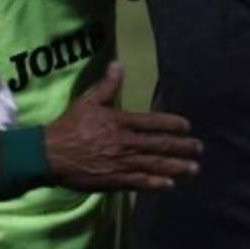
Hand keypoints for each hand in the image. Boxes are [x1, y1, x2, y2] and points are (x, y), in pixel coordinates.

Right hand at [44, 61, 201, 191]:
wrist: (50, 154)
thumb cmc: (70, 126)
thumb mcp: (88, 101)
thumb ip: (107, 85)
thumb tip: (118, 63)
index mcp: (120, 122)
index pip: (153, 122)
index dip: (172, 124)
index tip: (187, 126)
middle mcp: (125, 143)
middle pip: (159, 145)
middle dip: (182, 147)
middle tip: (199, 149)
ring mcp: (121, 163)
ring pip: (154, 165)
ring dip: (176, 167)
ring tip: (194, 168)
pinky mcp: (114, 180)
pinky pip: (139, 182)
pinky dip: (155, 184)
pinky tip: (170, 185)